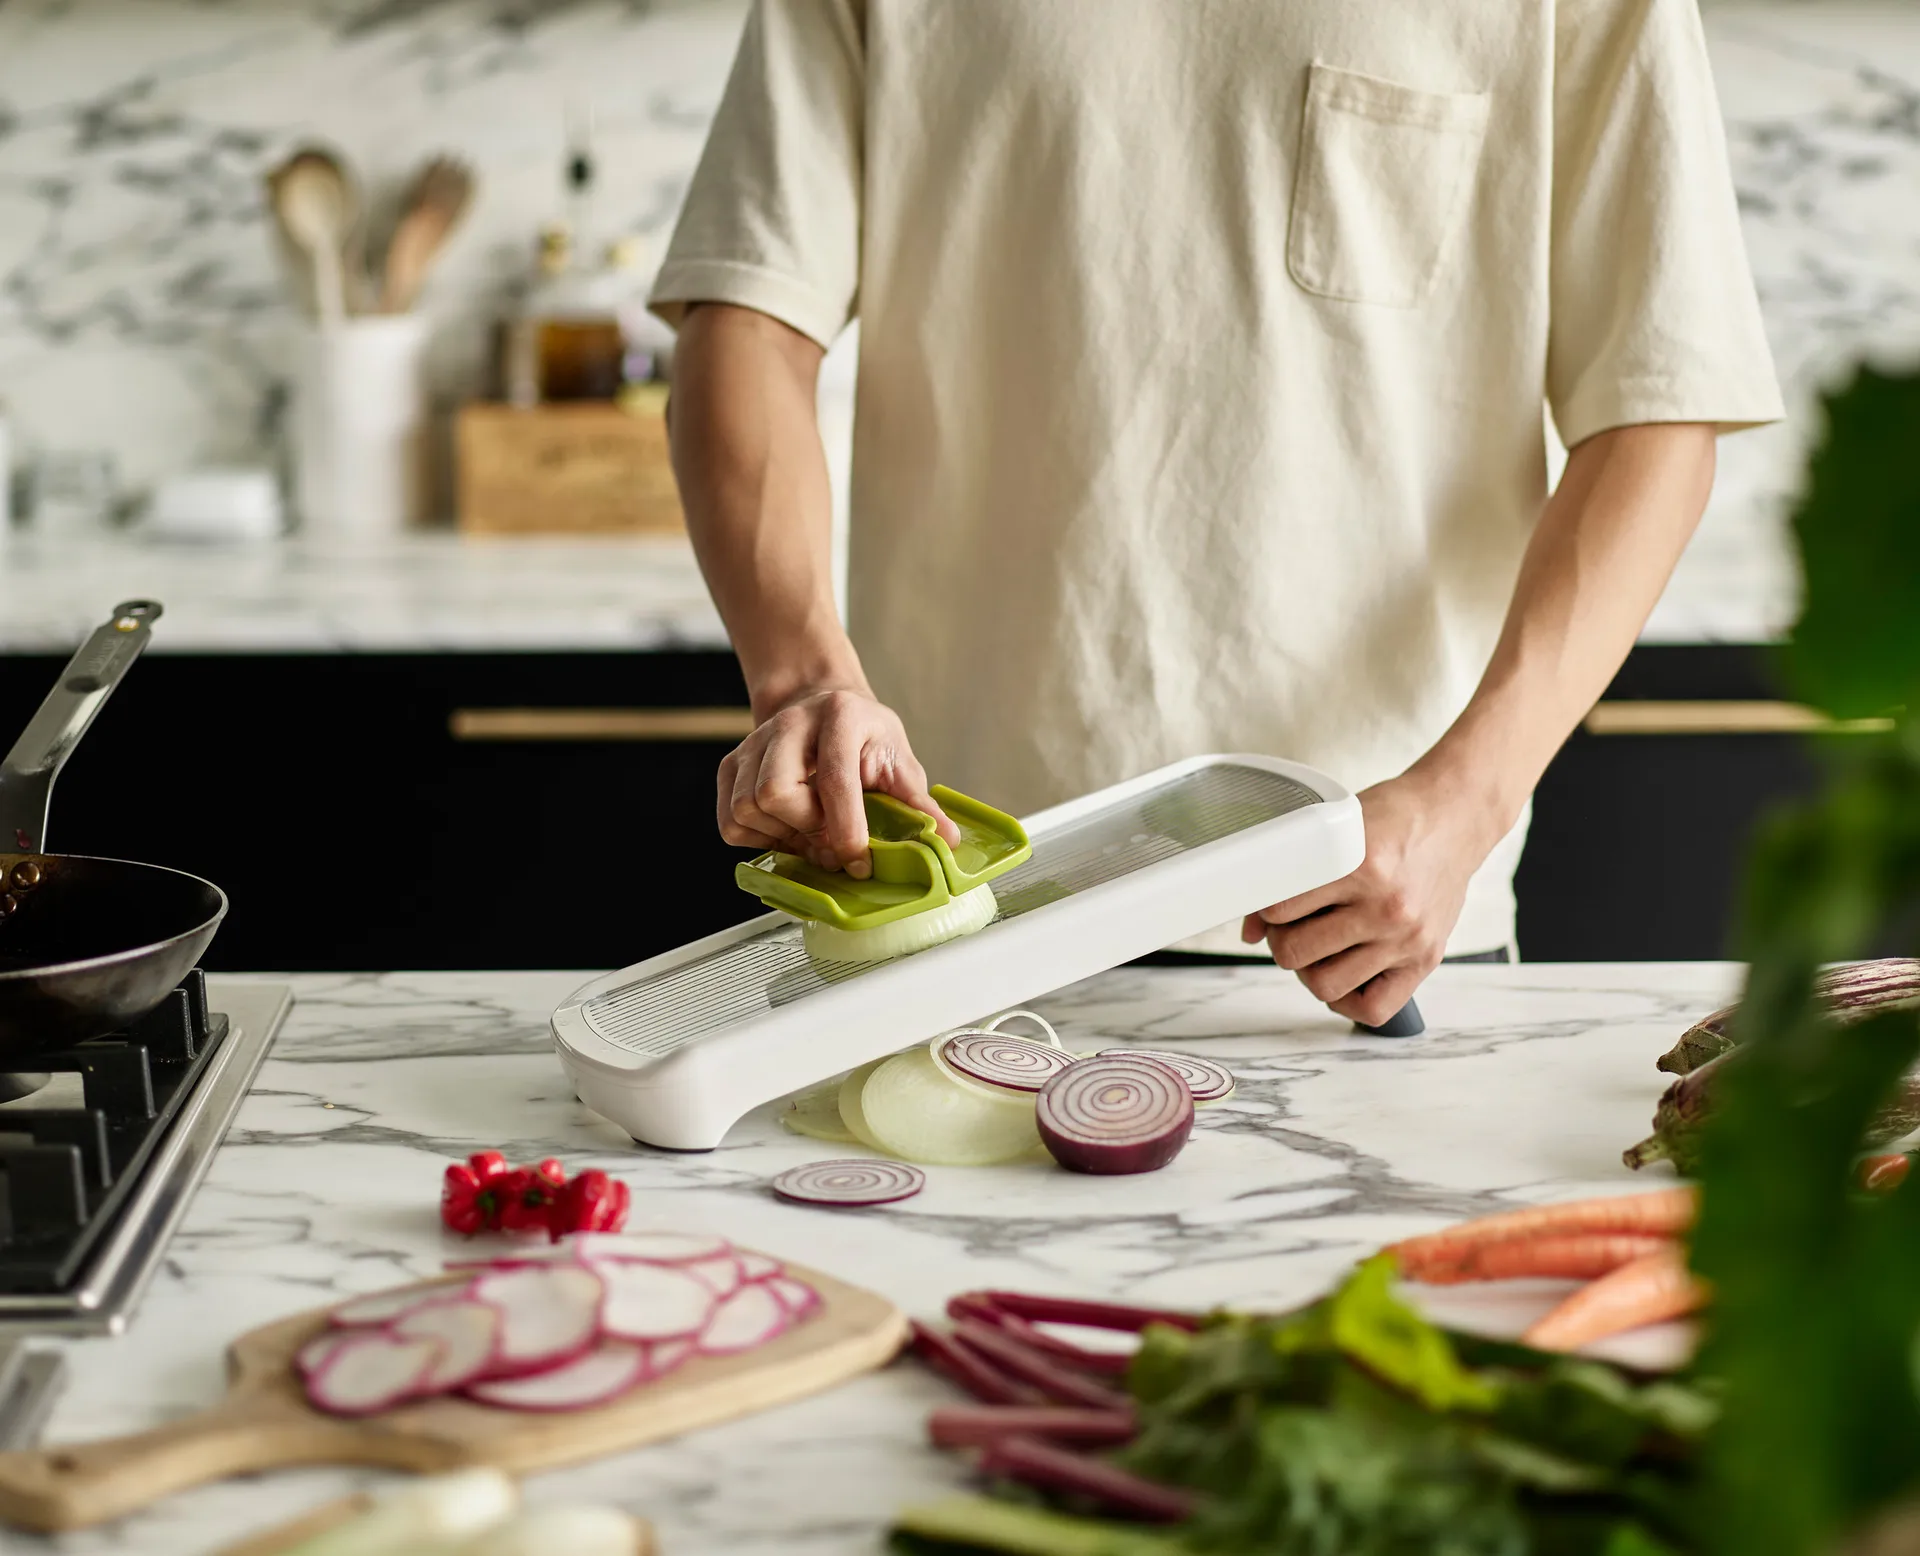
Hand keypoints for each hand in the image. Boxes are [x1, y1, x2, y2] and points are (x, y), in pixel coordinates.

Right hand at [716, 686, 958, 877]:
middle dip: (805, 829)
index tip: (858, 861)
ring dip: (782, 835)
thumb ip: (918, 804)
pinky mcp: (732, 764)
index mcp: (840, 717)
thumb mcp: (899, 761)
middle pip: (775, 794)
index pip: (835, 779)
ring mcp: (754, 742)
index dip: (846, 829)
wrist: (820, 704)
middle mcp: (790, 724)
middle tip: (830, 838)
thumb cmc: (864, 737)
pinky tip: (787, 830)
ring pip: (746, 808)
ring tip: (811, 833)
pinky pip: (730, 820)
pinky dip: (757, 838)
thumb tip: (946, 840)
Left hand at [1240, 774, 1495, 1025]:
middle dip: (1282, 941)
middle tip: (1291, 928)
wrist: (1456, 816)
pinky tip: (1343, 974)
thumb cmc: (1396, 817)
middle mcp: (1385, 906)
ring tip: (1315, 950)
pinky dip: (1348, 1001)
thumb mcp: (1340, 828)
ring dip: (1309, 970)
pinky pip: (1375, 1009)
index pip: (1281, 908)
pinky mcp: (1424, 958)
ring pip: (1326, 984)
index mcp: (1358, 864)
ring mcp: (1406, 937)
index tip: (1272, 904)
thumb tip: (1251, 931)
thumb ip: (1294, 876)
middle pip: (1296, 952)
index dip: (1265, 910)